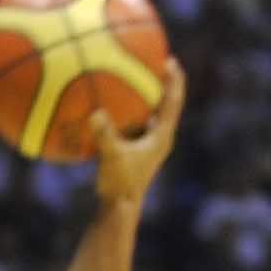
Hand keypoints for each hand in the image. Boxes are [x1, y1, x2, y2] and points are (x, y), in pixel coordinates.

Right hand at [90, 48, 189, 209]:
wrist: (119, 212)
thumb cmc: (120, 185)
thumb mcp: (112, 157)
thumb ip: (105, 135)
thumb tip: (96, 114)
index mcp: (161, 136)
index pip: (173, 101)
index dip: (174, 80)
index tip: (170, 59)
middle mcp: (158, 139)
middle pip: (165, 103)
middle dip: (160, 82)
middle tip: (153, 60)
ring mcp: (148, 146)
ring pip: (150, 114)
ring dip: (144, 97)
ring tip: (133, 77)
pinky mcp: (135, 152)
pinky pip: (134, 125)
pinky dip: (127, 112)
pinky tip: (111, 105)